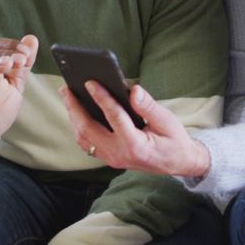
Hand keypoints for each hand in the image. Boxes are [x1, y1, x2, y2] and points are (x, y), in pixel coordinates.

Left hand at [60, 83, 209, 178]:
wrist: (178, 163)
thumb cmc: (174, 140)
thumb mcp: (167, 121)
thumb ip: (149, 106)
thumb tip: (133, 90)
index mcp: (135, 144)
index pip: (114, 117)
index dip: (102, 97)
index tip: (90, 82)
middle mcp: (119, 154)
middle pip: (88, 129)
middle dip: (74, 107)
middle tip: (65, 88)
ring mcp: (112, 158)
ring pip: (84, 138)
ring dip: (74, 117)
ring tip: (68, 97)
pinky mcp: (109, 158)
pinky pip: (88, 144)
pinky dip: (80, 127)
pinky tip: (78, 112)